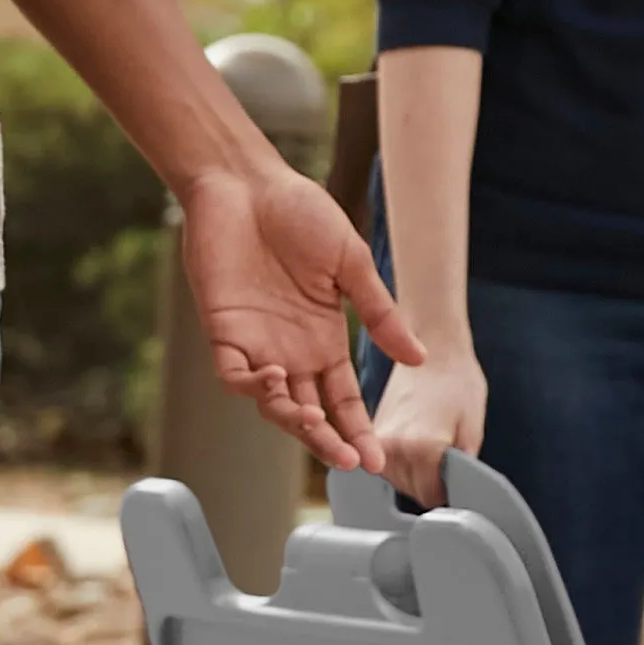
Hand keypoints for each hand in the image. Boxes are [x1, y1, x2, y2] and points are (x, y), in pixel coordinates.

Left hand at [178, 162, 419, 475]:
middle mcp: (293, 351)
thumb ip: (380, 313)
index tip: (378, 461)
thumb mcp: (352, 264)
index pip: (345, 399)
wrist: (248, 183)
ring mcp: (257, 343)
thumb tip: (419, 358)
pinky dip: (255, 386)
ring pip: (274, 403)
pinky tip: (277, 381)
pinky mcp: (224, 330)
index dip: (359, 430)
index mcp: (326, 339)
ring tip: (314, 423)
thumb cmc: (300, 213)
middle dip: (330, 441)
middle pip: (312, 413)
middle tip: (350, 462)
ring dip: (294, 420)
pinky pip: (235, 374)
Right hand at [367, 330, 486, 509]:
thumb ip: (465, 468)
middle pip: (412, 492)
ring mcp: (377, 440)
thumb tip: (459, 496)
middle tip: (446, 453)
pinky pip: (387, 464)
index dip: (449, 492)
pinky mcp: (371, 433)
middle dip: (431, 482)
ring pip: (397, 481)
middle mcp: (393, 448)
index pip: (432, 497)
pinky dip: (402, 462)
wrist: (432, 345)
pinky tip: (416, 441)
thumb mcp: (475, 427)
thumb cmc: (457, 379)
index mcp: (422, 448)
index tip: (457, 477)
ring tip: (430, 443)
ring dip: (415, 473)